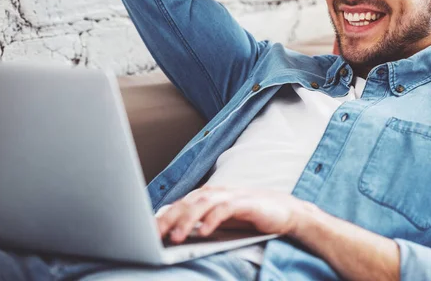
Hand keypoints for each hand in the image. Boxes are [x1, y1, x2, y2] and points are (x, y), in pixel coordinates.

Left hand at [155, 186, 307, 243]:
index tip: (145, 233)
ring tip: (176, 237)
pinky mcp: (247, 202)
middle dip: (169, 219)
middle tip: (153, 235)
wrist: (285, 212)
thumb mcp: (222, 221)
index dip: (162, 217)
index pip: (180, 204)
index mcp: (208, 196)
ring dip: (188, 220)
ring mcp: (232, 195)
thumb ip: (200, 222)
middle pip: (187, 202)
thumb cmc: (250, 217)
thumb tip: (171, 233)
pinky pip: (226, 209)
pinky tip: (205, 231)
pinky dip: (214, 219)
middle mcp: (217, 192)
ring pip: (203, 204)